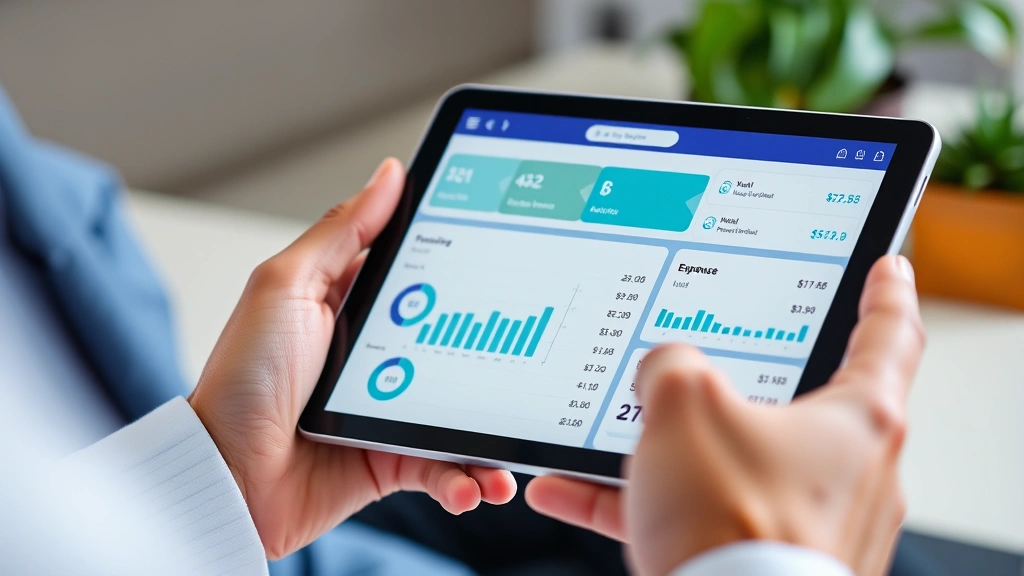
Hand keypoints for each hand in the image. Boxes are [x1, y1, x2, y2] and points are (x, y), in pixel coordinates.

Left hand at [188, 159, 515, 558]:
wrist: (226, 478)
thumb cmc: (244, 380)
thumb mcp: (288, 285)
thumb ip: (342, 230)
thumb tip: (389, 175)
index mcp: (352, 305)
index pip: (423, 274)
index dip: (466, 266)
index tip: (508, 257)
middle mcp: (378, 356)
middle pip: (458, 343)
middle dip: (498, 353)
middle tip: (528, 356)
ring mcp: (390, 410)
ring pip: (463, 411)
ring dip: (492, 433)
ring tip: (510, 448)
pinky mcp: (393, 460)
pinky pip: (444, 467)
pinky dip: (466, 478)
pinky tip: (477, 485)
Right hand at [526, 256, 923, 575]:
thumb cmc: (735, 523)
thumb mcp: (683, 404)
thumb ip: (670, 365)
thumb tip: (661, 374)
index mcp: (857, 418)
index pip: (889, 333)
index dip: (885, 290)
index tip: (888, 267)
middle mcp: (846, 472)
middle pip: (792, 404)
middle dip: (732, 386)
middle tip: (701, 368)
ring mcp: (805, 523)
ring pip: (725, 464)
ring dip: (661, 452)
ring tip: (603, 439)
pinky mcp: (763, 564)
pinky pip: (692, 516)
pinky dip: (636, 501)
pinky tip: (571, 490)